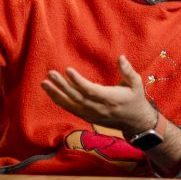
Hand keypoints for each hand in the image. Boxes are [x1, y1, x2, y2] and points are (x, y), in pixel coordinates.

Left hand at [41, 55, 155, 136]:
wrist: (135, 122)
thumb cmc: (136, 99)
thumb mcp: (136, 84)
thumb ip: (128, 71)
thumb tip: (120, 57)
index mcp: (111, 99)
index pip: (90, 90)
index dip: (78, 81)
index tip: (68, 70)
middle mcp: (99, 108)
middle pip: (77, 97)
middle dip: (62, 86)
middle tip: (50, 74)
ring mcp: (92, 115)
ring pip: (71, 105)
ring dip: (56, 94)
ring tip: (44, 83)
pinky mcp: (88, 117)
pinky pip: (71, 109)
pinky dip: (60, 101)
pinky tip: (51, 92)